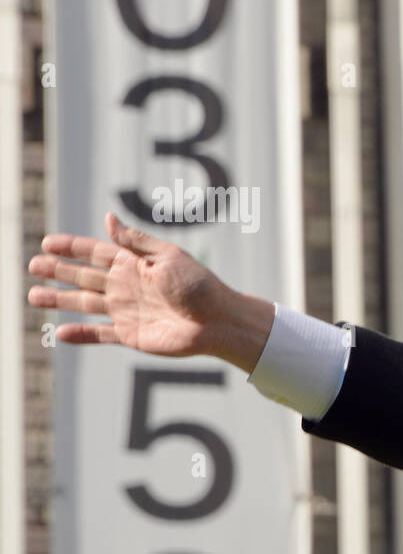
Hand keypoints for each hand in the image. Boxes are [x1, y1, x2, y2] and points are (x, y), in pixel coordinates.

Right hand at [26, 212, 272, 372]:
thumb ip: (135, 242)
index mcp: (134, 264)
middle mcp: (126, 286)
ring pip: (84, 304)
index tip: (47, 242)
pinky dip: (81, 335)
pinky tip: (60, 333)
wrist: (218, 321)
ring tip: (34, 296)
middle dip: (58, 271)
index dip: (71, 247)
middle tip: (32, 265)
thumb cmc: (199, 285)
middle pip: (83, 276)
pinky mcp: (131, 335)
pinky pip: (100, 335)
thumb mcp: (168, 257)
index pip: (95, 252)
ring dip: (60, 300)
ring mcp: (126, 311)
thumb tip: (107, 218)